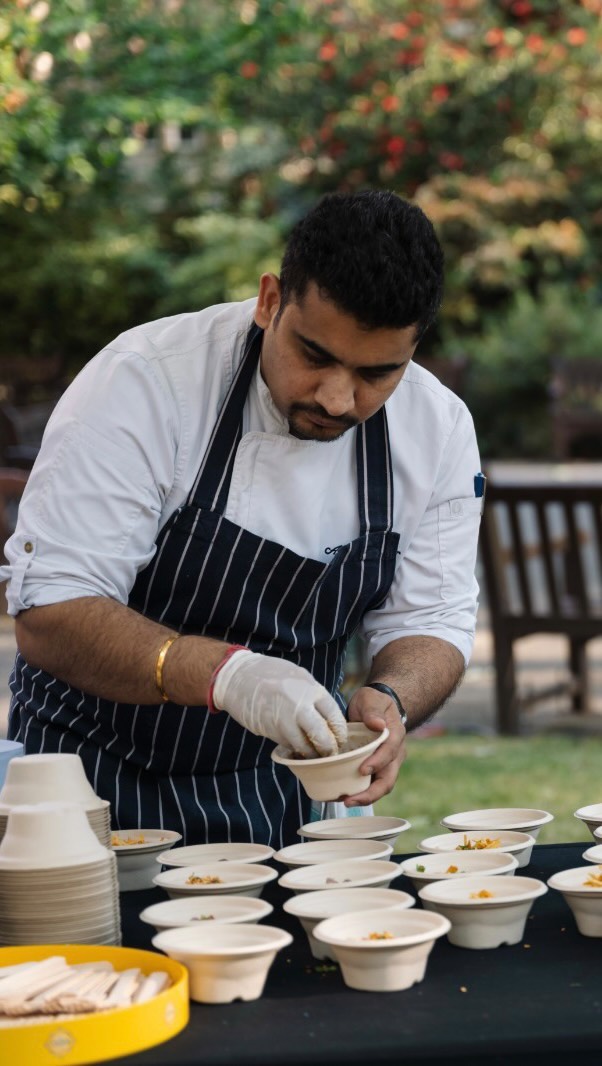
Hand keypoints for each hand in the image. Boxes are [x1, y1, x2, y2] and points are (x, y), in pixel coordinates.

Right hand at [212, 650, 347, 757]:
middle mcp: (299, 705)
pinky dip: (294, 748)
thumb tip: (328, 715)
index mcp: (310, 689)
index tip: (340, 739)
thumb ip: (313, 694)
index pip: (334, 716)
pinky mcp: (270, 730)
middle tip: (329, 752)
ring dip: (310, 753)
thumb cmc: (270, 674)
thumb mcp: (298, 676)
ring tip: (313, 754)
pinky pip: (287, 744)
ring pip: (304, 745)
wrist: (238, 677)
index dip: (339, 732)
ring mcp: (284, 719)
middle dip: (328, 748)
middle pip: (322, 736)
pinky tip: (295, 746)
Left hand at [343, 685, 407, 806]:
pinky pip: (370, 784)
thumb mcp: (371, 699)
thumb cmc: (373, 703)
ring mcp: (386, 764)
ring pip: (380, 786)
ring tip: (344, 802)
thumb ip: (373, 710)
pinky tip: (340, 795)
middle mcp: (394, 754)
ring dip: (364, 797)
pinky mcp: (375, 769)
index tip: (363, 770)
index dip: (378, 762)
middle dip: (371, 793)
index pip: (390, 752)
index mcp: (395, 735)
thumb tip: (378, 724)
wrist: (374, 708)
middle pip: (388, 779)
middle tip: (350, 800)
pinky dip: (357, 793)